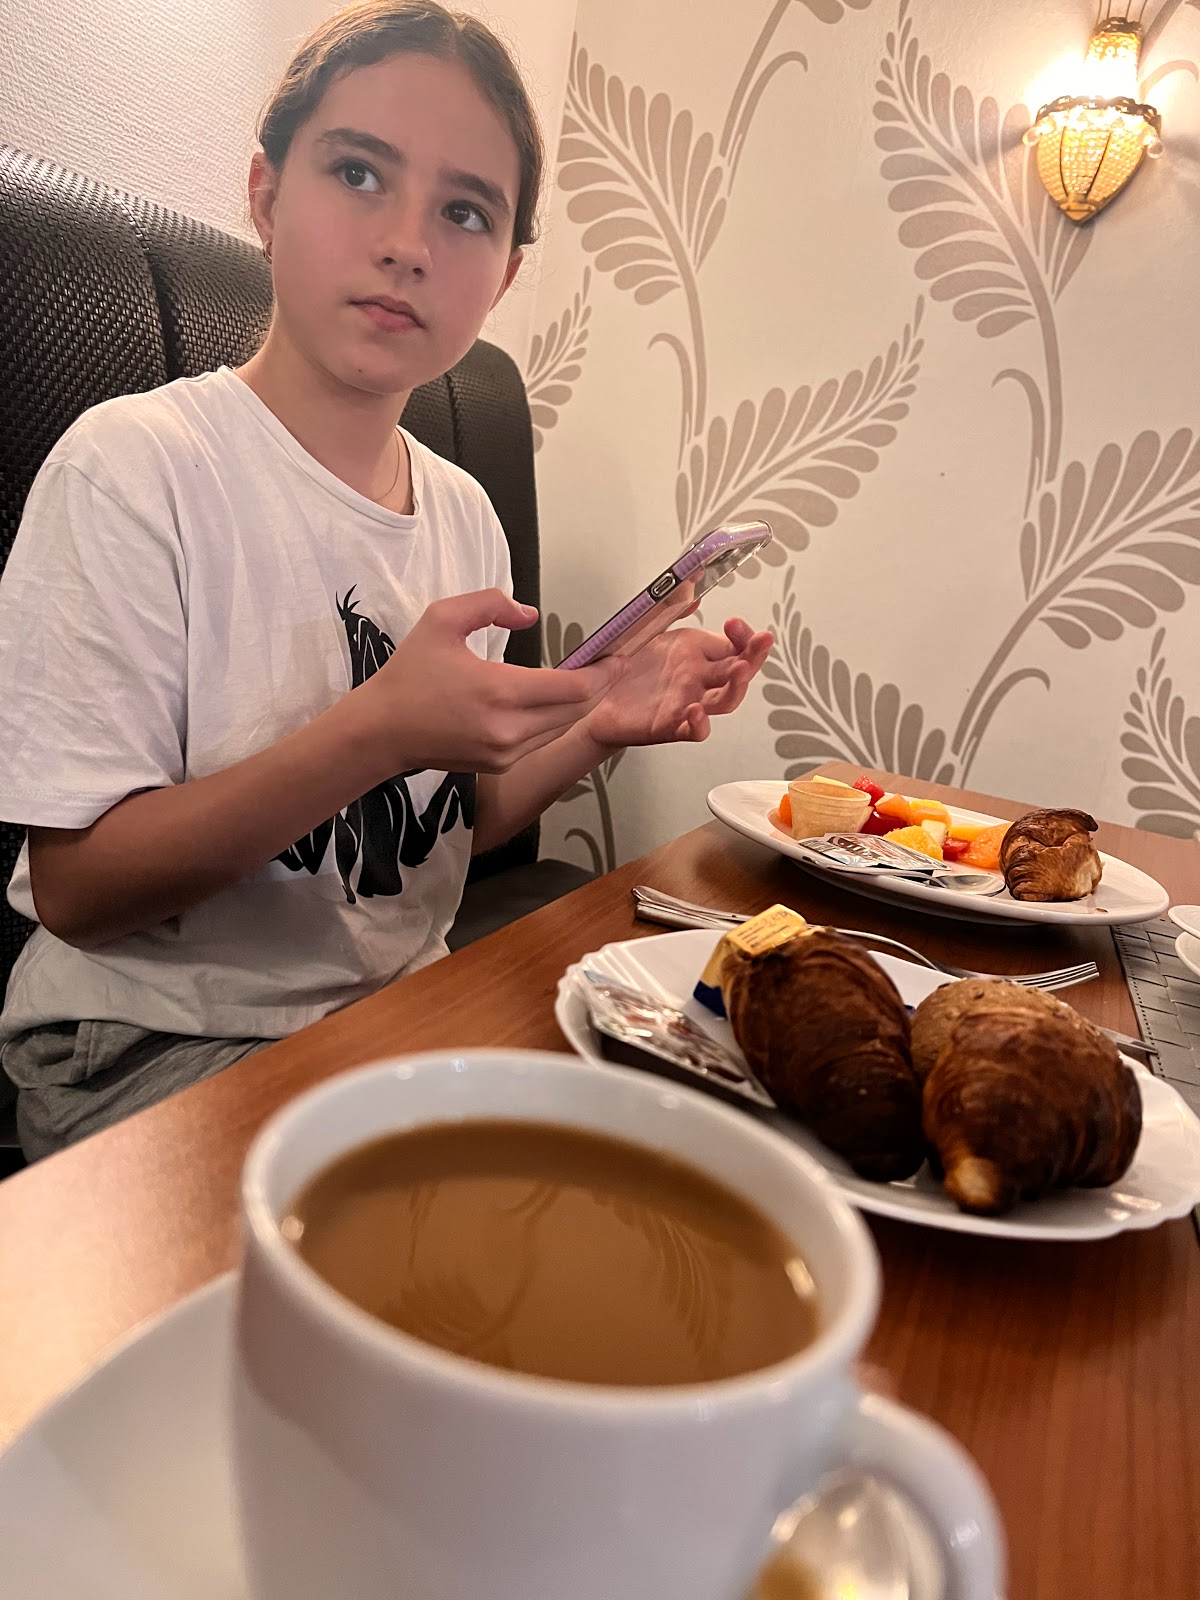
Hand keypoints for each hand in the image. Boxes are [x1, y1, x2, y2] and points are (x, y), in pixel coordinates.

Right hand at [352, 590, 622, 774]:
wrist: (381, 731)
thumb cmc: (409, 673)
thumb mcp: (442, 619)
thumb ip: (490, 604)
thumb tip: (530, 614)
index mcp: (501, 692)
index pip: (574, 688)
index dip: (603, 672)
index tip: (618, 654)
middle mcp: (511, 729)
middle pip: (578, 710)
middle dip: (600, 686)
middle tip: (613, 662)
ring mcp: (508, 752)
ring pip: (563, 727)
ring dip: (581, 704)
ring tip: (592, 678)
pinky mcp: (501, 765)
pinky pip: (543, 739)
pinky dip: (557, 719)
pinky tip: (560, 700)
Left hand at [582, 617, 772, 751]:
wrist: (590, 700)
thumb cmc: (621, 669)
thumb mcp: (642, 628)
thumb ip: (668, 607)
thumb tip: (690, 582)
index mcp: (695, 654)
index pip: (735, 645)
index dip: (743, 636)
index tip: (735, 623)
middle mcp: (697, 679)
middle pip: (739, 670)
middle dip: (754, 655)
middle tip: (761, 640)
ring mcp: (686, 702)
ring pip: (725, 699)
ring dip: (737, 685)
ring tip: (739, 670)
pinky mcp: (668, 726)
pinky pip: (694, 731)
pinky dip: (700, 724)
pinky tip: (696, 712)